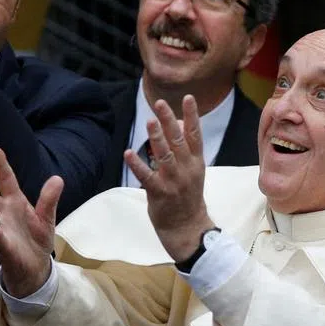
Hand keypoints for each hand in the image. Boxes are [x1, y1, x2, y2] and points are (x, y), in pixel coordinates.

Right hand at [0, 147, 62, 298]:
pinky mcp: (6, 250)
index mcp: (15, 204)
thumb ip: (49, 199)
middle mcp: (4, 215)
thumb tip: (57, 178)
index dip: (1, 167)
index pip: (7, 182)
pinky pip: (1, 242)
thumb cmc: (36, 240)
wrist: (36, 268)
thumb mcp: (46, 217)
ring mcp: (2, 231)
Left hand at [123, 95, 213, 261]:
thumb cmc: (188, 195)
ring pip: (165, 155)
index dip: (192, 116)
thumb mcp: (194, 171)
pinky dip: (137, 164)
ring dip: (156, 137)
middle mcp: (187, 169)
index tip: (188, 98)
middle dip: (169, 121)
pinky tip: (128, 153)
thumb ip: (186, 148)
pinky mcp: (159, 193)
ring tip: (149, 121)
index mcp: (196, 162)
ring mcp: (174, 182)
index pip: (195, 135)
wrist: (188, 227)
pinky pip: (146, 177)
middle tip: (160, 104)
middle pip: (179, 140)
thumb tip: (178, 123)